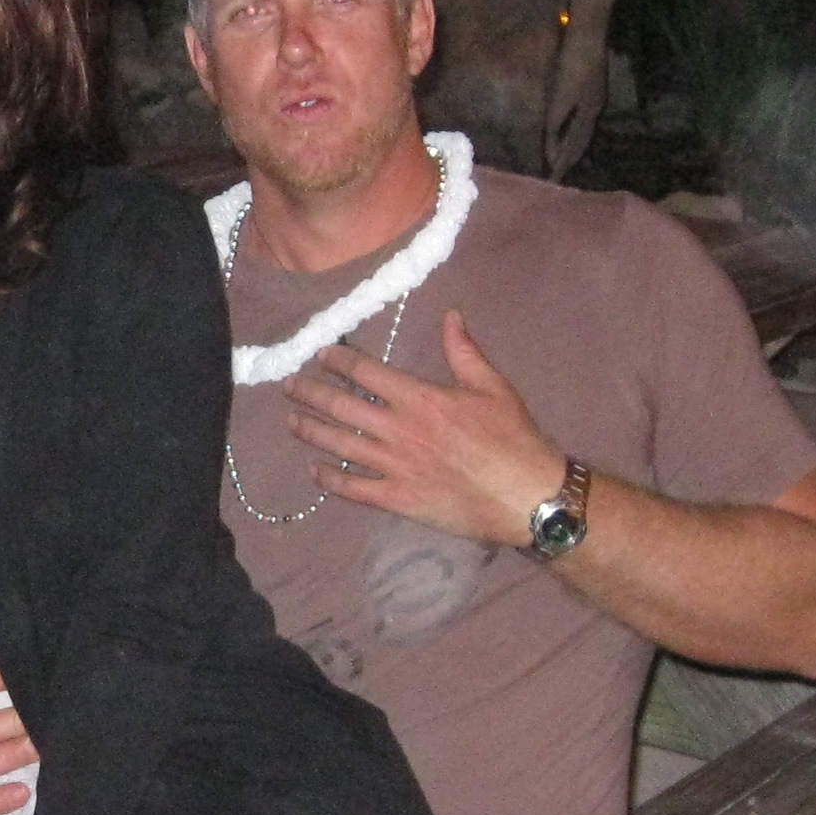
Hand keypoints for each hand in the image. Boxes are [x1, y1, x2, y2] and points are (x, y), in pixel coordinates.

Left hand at [280, 310, 565, 547]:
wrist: (525, 496)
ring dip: (312, 431)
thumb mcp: (493, 387)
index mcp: (420, 398)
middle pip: (342, 407)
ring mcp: (395, 467)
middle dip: (311, 393)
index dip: (339, 361)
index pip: (366, 373)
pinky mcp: (398, 499)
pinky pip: (354, 489)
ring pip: (340, 446)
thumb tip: (450, 315)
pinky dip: (331, 480)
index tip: (321, 355)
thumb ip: (464, 351)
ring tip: (291, 421)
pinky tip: (315, 472)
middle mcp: (399, 430)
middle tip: (289, 386)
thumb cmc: (513, 438)